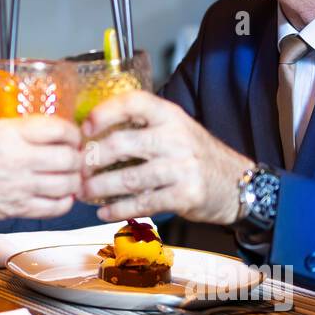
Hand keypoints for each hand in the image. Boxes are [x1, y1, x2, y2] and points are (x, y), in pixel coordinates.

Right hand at [0, 116, 83, 223]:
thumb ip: (15, 131)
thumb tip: (38, 133)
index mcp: (9, 133)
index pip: (59, 129)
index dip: (72, 132)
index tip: (72, 135)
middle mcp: (19, 160)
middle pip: (69, 158)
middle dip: (77, 156)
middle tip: (75, 155)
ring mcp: (20, 187)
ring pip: (67, 184)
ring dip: (73, 179)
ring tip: (69, 175)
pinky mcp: (16, 208)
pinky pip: (55, 207)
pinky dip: (64, 201)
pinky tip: (59, 195)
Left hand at [80, 91, 252, 224]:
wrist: (238, 184)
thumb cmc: (196, 155)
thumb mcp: (176, 129)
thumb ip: (142, 126)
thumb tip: (93, 131)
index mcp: (170, 115)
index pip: (133, 102)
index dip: (104, 112)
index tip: (84, 127)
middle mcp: (176, 137)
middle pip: (122, 143)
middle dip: (92, 159)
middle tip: (76, 169)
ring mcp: (182, 167)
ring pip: (129, 178)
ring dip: (100, 187)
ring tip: (83, 192)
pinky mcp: (185, 195)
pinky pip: (143, 203)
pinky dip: (118, 209)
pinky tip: (103, 211)